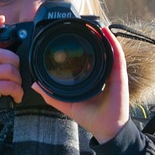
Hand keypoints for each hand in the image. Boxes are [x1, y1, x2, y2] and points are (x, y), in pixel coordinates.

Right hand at [0, 16, 24, 109]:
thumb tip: (3, 52)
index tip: (1, 19)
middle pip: (0, 53)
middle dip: (14, 63)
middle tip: (15, 74)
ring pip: (8, 69)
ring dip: (17, 80)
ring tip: (15, 87)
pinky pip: (11, 84)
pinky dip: (17, 92)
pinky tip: (15, 96)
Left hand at [32, 26, 129, 142]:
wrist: (106, 129)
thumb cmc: (90, 117)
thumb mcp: (66, 103)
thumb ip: (51, 94)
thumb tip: (35, 85)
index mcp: (93, 78)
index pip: (90, 59)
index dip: (84, 48)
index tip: (73, 37)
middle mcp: (104, 74)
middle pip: (100, 52)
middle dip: (94, 39)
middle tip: (84, 27)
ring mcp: (113, 73)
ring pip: (110, 50)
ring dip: (104, 37)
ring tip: (96, 25)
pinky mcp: (119, 76)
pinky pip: (117, 56)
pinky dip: (112, 43)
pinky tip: (105, 33)